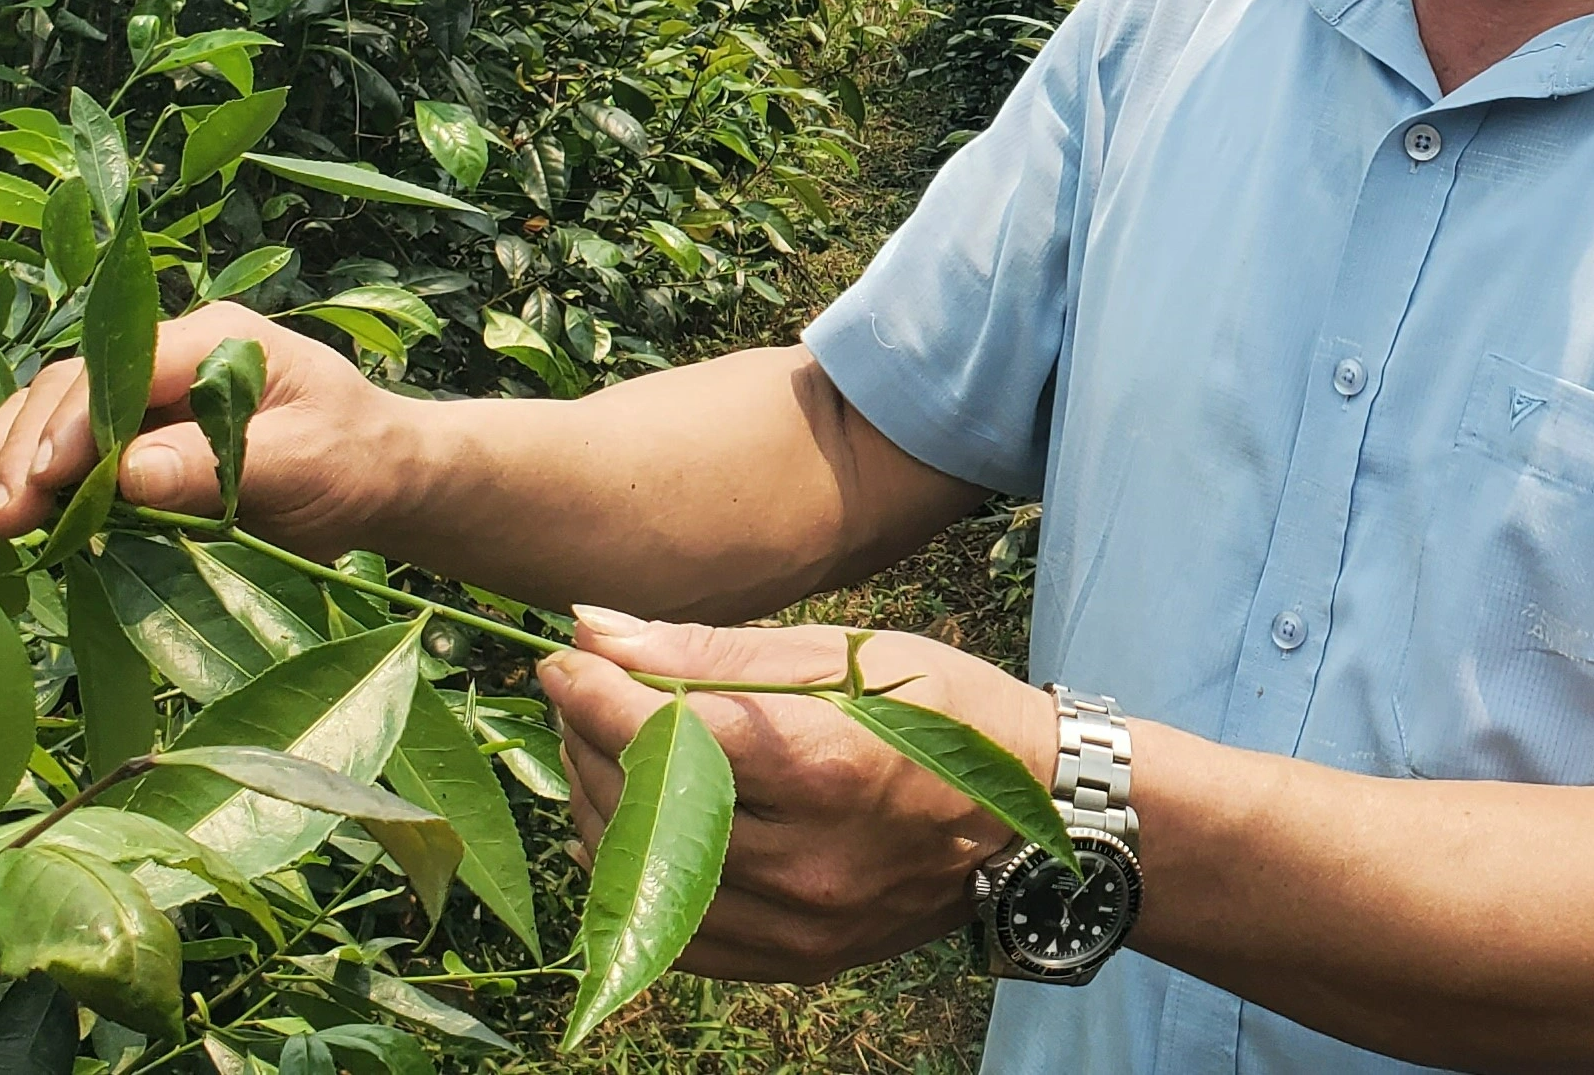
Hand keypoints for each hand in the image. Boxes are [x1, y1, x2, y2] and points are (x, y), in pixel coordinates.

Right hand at [0, 303, 408, 551]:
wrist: (381, 478)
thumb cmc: (358, 460)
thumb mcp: (307, 462)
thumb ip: (219, 466)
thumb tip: (127, 476)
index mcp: (212, 341)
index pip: (119, 374)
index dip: (71, 430)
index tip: (35, 488)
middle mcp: (165, 358)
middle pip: (69, 392)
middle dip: (11, 450)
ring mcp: (143, 397)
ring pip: (48, 415)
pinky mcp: (131, 440)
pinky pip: (57, 445)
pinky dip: (2, 461)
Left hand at [540, 613, 1054, 981]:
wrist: (1030, 819)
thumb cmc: (945, 711)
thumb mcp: (845, 654)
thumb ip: (712, 651)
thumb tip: (596, 631)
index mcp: (824, 767)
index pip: (665, 734)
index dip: (594, 693)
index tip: (562, 660)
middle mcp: (806, 861)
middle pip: (644, 803)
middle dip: (591, 739)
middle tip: (588, 694)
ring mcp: (799, 924)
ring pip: (643, 874)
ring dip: (604, 804)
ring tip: (613, 749)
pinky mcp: (794, 961)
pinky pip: (675, 930)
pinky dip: (638, 872)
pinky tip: (638, 823)